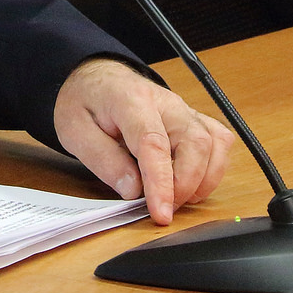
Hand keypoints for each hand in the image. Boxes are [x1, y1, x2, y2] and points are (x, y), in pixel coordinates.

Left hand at [52, 57, 233, 224]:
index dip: (160, 182)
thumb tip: (133, 189)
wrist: (97, 79)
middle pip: (194, 142)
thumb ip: (103, 159)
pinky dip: (213, 168)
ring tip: (177, 198)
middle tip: (163, 209)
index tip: (161, 213)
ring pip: (214, 143)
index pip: (153, 142)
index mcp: (130, 100)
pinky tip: (192, 183)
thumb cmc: (85, 103)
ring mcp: (184, 110)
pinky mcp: (194, 119)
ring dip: (203, 179)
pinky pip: (218, 141)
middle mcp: (165, 102)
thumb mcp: (74, 131)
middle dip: (185, 185)